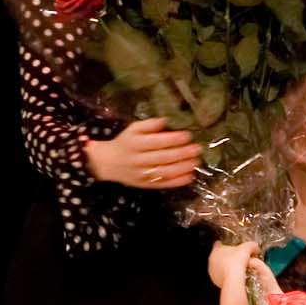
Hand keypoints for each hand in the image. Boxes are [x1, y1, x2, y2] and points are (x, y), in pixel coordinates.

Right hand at [84, 116, 201, 188]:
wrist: (108, 163)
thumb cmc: (125, 143)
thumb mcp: (133, 129)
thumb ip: (148, 124)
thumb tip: (165, 120)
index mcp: (134, 143)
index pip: (156, 141)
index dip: (173, 139)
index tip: (188, 135)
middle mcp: (138, 159)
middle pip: (163, 157)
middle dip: (182, 153)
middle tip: (197, 148)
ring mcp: (142, 174)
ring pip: (165, 172)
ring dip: (183, 167)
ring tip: (196, 161)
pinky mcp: (146, 184)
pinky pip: (163, 184)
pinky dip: (178, 181)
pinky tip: (190, 176)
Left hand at [209, 239, 259, 288]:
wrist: (233, 278)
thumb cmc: (237, 262)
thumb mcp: (247, 248)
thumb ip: (251, 245)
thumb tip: (255, 246)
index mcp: (216, 249)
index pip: (218, 244)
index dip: (225, 244)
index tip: (231, 246)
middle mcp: (212, 259)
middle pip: (218, 255)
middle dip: (227, 256)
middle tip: (237, 258)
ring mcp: (212, 270)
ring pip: (218, 266)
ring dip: (226, 266)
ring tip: (236, 267)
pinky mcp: (214, 279)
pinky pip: (220, 275)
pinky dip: (226, 275)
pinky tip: (234, 275)